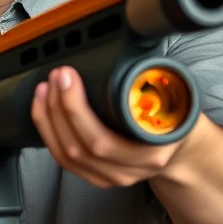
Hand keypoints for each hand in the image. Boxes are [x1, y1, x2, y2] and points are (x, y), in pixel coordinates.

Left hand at [31, 66, 188, 187]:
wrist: (179, 149)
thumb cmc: (175, 119)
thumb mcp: (177, 100)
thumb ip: (155, 83)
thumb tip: (132, 45)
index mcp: (149, 153)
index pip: (101, 140)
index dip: (75, 108)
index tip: (68, 75)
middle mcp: (128, 171)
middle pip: (78, 147)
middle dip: (58, 107)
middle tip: (56, 75)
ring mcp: (109, 178)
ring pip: (65, 155)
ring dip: (47, 119)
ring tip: (45, 89)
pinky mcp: (93, 176)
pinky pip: (61, 159)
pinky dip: (47, 131)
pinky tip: (42, 109)